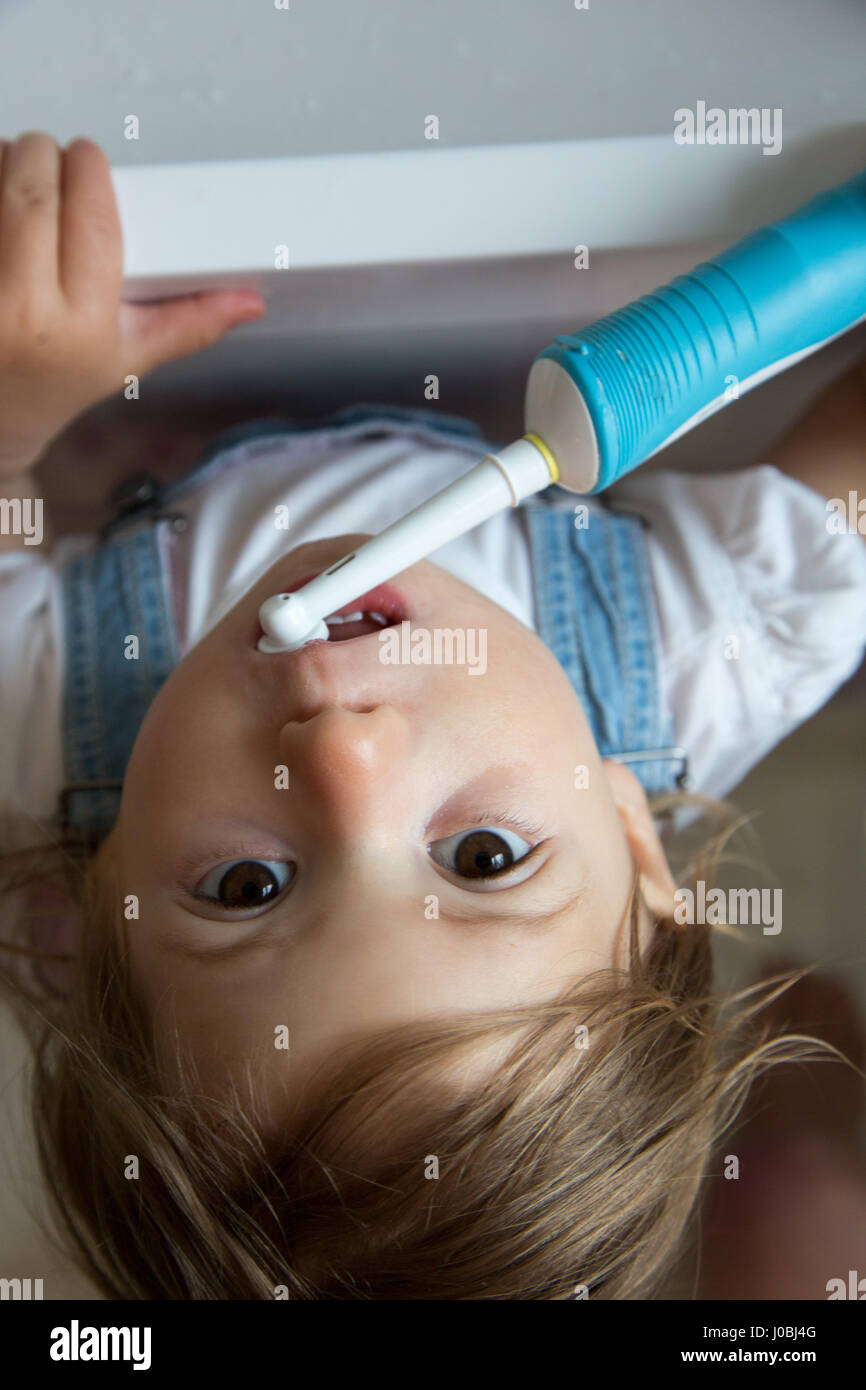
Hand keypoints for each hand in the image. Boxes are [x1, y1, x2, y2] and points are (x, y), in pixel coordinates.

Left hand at [0, 131, 266, 477]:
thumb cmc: (52, 387)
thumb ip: (191, 324)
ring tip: (15, 183)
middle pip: (34, 181)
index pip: (91, 211)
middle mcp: (20, 307)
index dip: (88, 167)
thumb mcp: (127, 359)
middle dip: (42, 156)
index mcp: (79, 324)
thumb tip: (249, 301)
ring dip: (2, 162)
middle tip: (47, 164)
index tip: (87, 160)